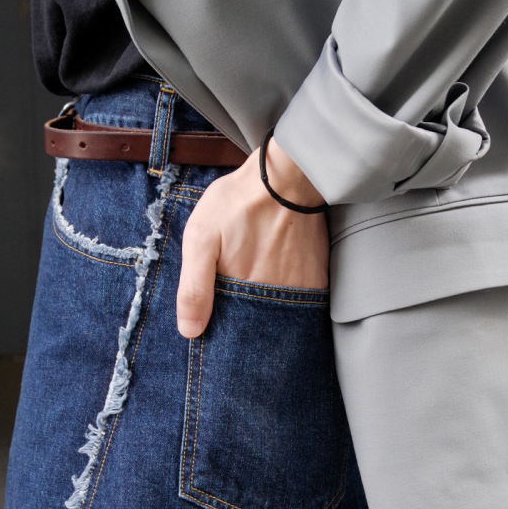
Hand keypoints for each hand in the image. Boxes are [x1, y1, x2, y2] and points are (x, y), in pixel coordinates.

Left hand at [176, 136, 329, 337]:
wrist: (285, 176)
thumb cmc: (238, 203)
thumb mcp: (201, 238)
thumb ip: (194, 287)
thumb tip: (190, 332)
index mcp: (244, 294)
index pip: (231, 332)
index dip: (220, 329)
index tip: (213, 321)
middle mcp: (276, 300)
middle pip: (255, 326)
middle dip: (242, 321)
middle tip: (235, 286)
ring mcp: (300, 291)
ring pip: (277, 314)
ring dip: (264, 308)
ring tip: (254, 277)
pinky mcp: (317, 279)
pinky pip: (300, 301)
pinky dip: (286, 296)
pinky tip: (274, 273)